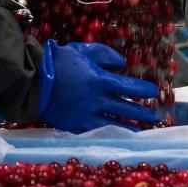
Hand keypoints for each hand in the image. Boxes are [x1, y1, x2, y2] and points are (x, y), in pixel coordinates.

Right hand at [37, 40, 158, 132]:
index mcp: (98, 80)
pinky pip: (94, 132)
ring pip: (112, 125)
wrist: (32, 80)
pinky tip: (115, 137)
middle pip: (124, 109)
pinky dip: (106, 135)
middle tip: (154, 117)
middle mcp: (95, 100)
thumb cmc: (58, 62)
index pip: (128, 87)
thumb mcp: (83, 50)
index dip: (143, 90)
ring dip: (128, 128)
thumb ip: (105, 55)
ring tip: (141, 132)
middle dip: (141, 113)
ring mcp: (84, 115)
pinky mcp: (73, 125)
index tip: (155, 92)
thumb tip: (122, 64)